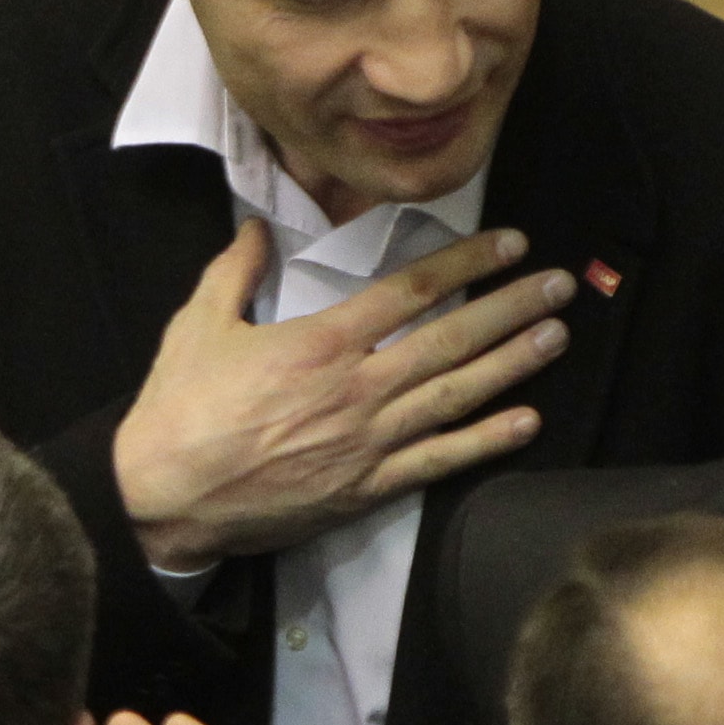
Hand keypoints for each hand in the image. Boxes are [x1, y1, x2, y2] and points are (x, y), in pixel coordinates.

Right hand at [112, 222, 571, 567]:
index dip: (467, 263)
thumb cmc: (178, 410)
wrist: (164, 497)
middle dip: (511, 307)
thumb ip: (235, 270)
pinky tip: (527, 421)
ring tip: (557, 336)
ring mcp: (367, 442)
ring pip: (456, 396)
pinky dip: (485, 442)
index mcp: (321, 341)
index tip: (509, 243)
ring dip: (513, 364)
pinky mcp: (366, 489)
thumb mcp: (198, 324)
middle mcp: (356, 388)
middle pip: (451, 339)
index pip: (411, 290)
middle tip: (560, 284)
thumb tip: (257, 227)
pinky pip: (438, 462)